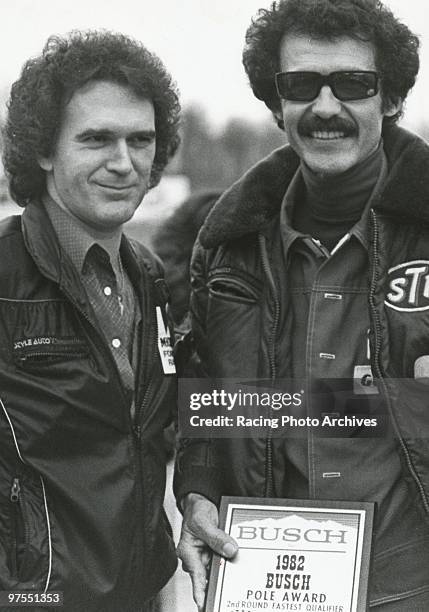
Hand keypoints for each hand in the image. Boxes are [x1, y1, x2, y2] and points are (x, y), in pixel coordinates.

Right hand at [177, 493, 237, 610]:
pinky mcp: (215, 553)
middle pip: (208, 577)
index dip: (201, 593)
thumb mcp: (203, 521)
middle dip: (219, 584)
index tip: (204, 605)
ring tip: (236, 577)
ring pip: (218, 570)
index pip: (196, 576)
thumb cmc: (196, 511)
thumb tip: (230, 550)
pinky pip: (223, 561)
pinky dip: (230, 562)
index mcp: (188, 552)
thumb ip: (216, 536)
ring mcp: (206, 557)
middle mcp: (196, 558)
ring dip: (226, 572)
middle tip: (229, 591)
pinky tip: (238, 563)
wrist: (202, 502)